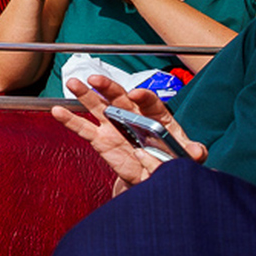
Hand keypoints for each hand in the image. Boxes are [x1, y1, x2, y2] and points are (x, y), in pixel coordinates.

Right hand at [51, 76, 206, 189]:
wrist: (152, 176)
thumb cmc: (170, 159)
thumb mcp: (187, 155)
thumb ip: (194, 151)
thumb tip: (198, 152)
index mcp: (156, 116)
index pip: (149, 101)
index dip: (142, 96)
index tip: (135, 94)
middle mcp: (132, 116)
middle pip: (119, 97)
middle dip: (107, 87)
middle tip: (96, 79)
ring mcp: (114, 127)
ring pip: (98, 106)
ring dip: (85, 95)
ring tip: (73, 84)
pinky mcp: (101, 140)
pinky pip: (84, 129)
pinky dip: (70, 120)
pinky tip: (58, 111)